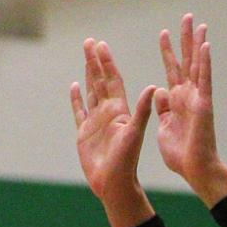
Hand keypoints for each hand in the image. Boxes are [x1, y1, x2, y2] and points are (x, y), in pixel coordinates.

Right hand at [71, 38, 154, 226]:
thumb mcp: (135, 133)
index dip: (107, 63)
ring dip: (87, 74)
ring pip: (91, 91)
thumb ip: (143, 110)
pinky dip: (76, 98)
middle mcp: (108, 113)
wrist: (115, 184)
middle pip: (100, 81)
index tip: (101, 45)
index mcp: (120, 110)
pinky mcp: (85, 133)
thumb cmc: (127, 162)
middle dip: (95, 61)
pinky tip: (74, 86)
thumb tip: (152, 87)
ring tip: (85, 56)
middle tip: (89, 41)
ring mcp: (96, 122)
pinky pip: (79, 111)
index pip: (113, 80)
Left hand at [154, 14, 226, 205]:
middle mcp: (188, 95)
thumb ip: (162, 108)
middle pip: (186, 60)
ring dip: (197, 43)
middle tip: (187, 17)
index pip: (171, 69)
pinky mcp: (204, 104)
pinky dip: (205, 63)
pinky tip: (205, 45)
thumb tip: (160, 92)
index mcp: (176, 100)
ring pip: (197, 65)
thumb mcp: (164, 127)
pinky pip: (204, 80)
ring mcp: (197, 98)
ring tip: (198, 23)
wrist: (193, 169)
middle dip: (185, 39)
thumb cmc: (180, 153)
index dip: (168, 51)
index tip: (164, 33)